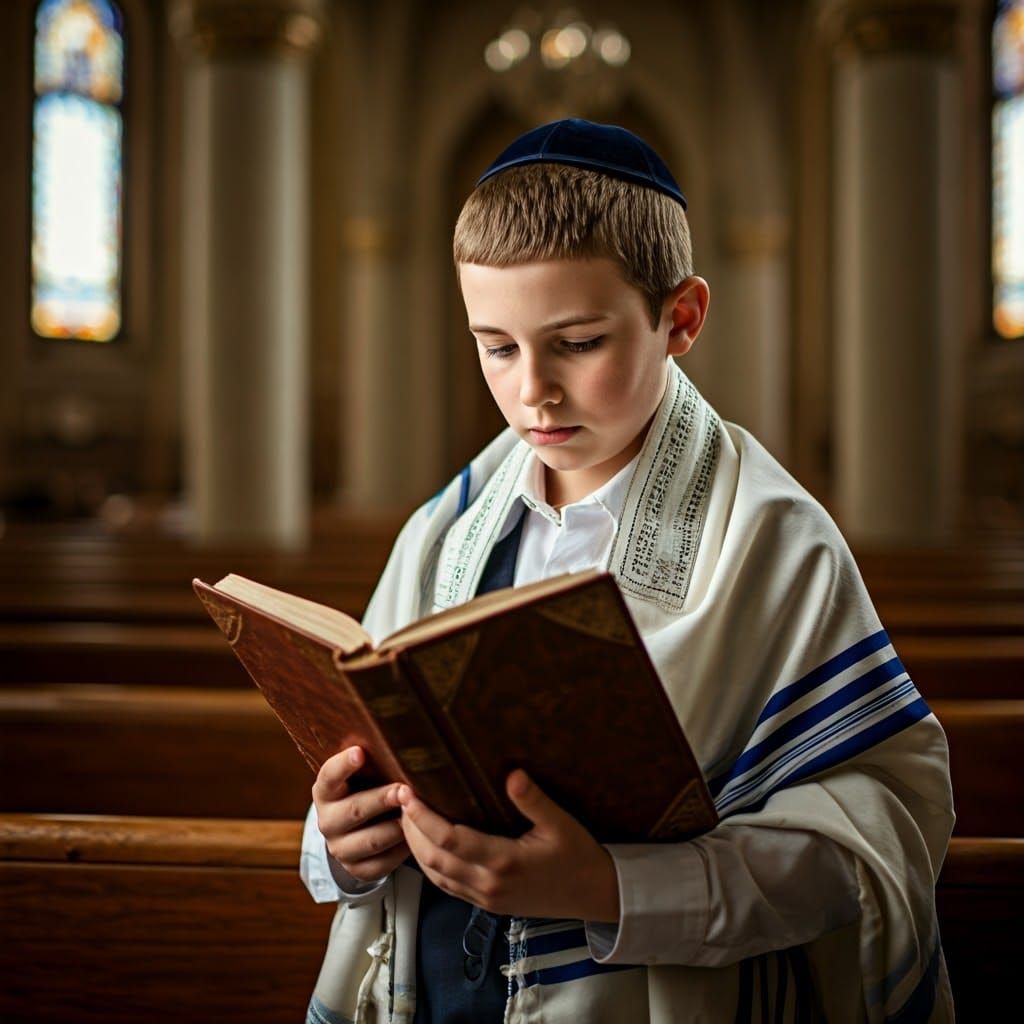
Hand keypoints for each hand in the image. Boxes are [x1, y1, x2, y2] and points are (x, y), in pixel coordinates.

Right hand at [312, 746, 409, 882]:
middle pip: (355, 810)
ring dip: (397, 827)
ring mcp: (340, 849)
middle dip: (382, 799)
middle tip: (404, 789)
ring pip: (372, 840)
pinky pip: (383, 863)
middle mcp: (327, 821)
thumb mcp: (363, 774)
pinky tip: (418, 837)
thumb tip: (401, 739)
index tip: (361, 752)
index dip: (344, 765)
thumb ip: (372, 761)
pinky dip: (402, 850)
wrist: (357, 830)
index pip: (329, 776)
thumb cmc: (366, 788)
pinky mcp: (357, 870)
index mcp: (325, 791)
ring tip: (417, 814)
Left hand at [398, 769, 619, 921]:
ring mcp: (486, 898)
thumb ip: (533, 799)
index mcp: (504, 862)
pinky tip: (427, 847)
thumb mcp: (561, 823)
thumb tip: (512, 772)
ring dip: (416, 849)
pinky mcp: (488, 905)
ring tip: (407, 819)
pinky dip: (431, 867)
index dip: (423, 818)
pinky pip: (448, 888)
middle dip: (411, 830)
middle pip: (433, 859)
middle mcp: (489, 884)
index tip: (409, 794)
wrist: (596, 896)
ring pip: (436, 877)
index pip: (449, 839)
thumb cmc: (580, 857)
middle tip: (400, 799)